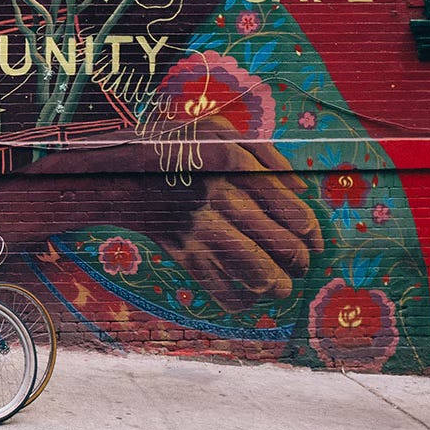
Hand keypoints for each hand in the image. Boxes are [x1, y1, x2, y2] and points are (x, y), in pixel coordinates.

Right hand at [139, 117, 323, 309]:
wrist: (117, 173)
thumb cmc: (175, 148)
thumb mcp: (218, 130)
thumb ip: (265, 153)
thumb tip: (301, 190)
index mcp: (234, 167)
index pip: (294, 214)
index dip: (312, 233)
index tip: (312, 239)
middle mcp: (220, 200)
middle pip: (285, 248)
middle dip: (300, 260)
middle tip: (298, 261)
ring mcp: (201, 231)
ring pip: (260, 276)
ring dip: (278, 284)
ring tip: (279, 282)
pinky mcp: (184, 254)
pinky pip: (223, 291)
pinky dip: (243, 299)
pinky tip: (246, 291)